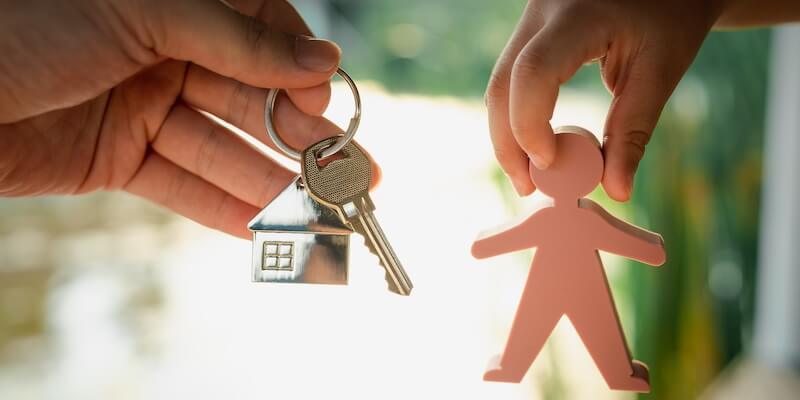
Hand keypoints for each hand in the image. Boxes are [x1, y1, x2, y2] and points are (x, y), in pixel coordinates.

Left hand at [0, 0, 369, 238]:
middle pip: (250, 98)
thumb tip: (321, 61)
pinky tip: (266, 226)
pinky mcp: (117, 158)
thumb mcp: (144, 11)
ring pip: (222, 148)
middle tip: (348, 173)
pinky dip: (223, 208)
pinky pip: (182, 185)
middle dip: (300, 137)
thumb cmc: (28, 21)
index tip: (325, 102)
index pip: (261, 31)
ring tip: (320, 211)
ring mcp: (142, 107)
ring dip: (272, 182)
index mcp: (177, 4)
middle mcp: (164, 52)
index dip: (299, 69)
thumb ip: (236, 40)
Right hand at [486, 0, 723, 199]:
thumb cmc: (672, 16)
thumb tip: (617, 192)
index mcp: (578, 15)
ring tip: (532, 175)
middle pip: (503, 85)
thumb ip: (633, 131)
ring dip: (508, 135)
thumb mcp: (660, 71)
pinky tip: (536, 146)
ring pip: (499, 85)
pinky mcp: (529, 31)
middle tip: (528, 187)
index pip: (534, 71)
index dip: (530, 125)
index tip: (551, 166)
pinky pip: (510, 80)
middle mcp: (542, 11)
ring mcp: (530, 19)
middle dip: (509, 143)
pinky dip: (517, 117)